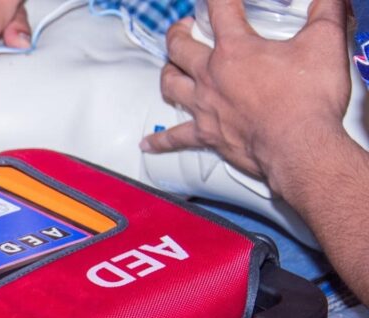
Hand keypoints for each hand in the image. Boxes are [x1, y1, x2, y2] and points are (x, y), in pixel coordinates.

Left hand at [141, 0, 349, 195]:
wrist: (300, 147)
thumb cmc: (308, 100)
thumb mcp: (325, 44)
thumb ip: (326, 14)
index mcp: (234, 50)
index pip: (220, 10)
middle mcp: (211, 76)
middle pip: (180, 48)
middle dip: (179, 33)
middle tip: (184, 27)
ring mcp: (205, 107)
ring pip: (170, 85)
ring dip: (167, 73)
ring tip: (169, 68)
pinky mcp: (207, 135)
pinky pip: (176, 137)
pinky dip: (160, 140)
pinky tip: (147, 143)